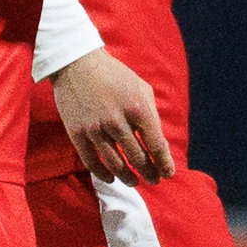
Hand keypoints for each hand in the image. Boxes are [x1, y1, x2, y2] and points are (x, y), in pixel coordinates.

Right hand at [54, 48, 172, 183]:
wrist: (78, 64)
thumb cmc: (115, 76)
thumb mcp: (142, 89)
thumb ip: (152, 116)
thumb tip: (159, 145)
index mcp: (138, 108)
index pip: (156, 145)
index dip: (164, 164)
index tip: (168, 174)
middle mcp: (118, 121)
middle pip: (138, 158)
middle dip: (150, 173)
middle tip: (154, 180)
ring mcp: (96, 128)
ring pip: (116, 164)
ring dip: (128, 178)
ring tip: (135, 181)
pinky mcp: (77, 133)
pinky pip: (92, 162)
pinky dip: (103, 174)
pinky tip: (111, 178)